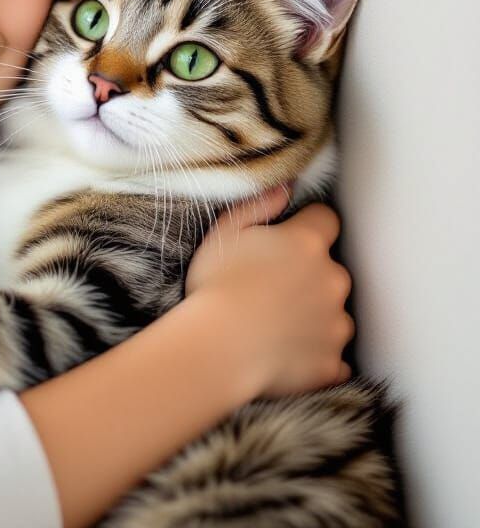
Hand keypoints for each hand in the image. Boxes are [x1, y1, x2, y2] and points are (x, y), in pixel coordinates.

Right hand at [185, 184, 354, 398]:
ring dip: (314, 316)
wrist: (217, 349)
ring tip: (273, 325)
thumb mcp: (225, 232)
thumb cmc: (215, 286)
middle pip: (330, 269)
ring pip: (333, 313)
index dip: (307, 226)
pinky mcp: (333, 363)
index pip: (326, 219)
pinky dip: (316, 355)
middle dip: (308, 275)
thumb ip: (260, 205)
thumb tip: (286, 188)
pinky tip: (285, 354)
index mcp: (307, 243)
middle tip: (270, 288)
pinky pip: (333, 357)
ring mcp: (336, 324)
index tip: (285, 240)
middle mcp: (332, 280)